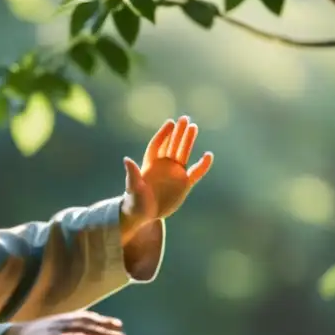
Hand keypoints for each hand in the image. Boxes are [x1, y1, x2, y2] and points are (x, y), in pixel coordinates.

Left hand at [121, 115, 213, 230]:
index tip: (170, 123)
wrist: (144, 216)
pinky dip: (202, 165)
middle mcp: (163, 166)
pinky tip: (208, 155)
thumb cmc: (135, 201)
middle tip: (185, 119)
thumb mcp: (133, 188)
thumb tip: (127, 159)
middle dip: (178, 133)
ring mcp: (175, 173)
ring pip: (183, 153)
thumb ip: (132, 174)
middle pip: (171, 145)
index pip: (157, 145)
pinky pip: (195, 172)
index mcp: (150, 164)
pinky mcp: (184, 184)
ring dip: (188, 141)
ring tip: (194, 127)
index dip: (163, 134)